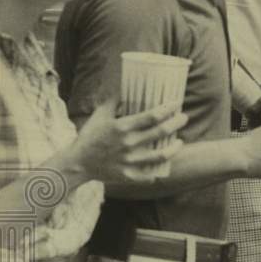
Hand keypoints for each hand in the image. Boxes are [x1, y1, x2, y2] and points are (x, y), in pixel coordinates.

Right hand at [67, 99, 186, 183]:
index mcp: (122, 127)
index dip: (168, 108)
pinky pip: (150, 174)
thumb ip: (112, 101)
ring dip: (175, 147)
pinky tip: (165, 162)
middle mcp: (128, 144)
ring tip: (179, 141)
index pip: (152, 116)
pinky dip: (160, 169)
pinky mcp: (129, 176)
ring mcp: (130, 161)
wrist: (77, 164)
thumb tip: (124, 85)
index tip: (177, 103)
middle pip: (161, 132)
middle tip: (183, 118)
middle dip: (177, 122)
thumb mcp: (99, 116)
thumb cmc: (89, 137)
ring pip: (162, 155)